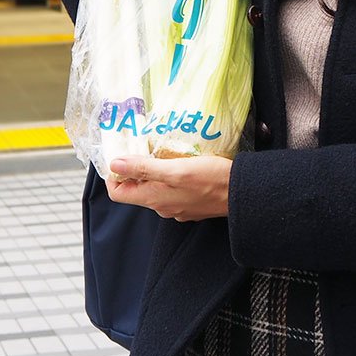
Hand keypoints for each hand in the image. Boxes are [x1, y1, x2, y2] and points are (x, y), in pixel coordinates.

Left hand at [106, 154, 230, 221]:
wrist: (241, 193)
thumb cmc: (210, 179)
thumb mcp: (174, 169)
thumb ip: (144, 168)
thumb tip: (115, 164)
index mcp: (154, 199)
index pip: (118, 193)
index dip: (114, 176)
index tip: (120, 158)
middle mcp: (162, 207)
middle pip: (136, 190)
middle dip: (135, 170)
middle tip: (142, 147)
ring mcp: (177, 207)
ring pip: (155, 189)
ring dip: (154, 172)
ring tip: (163, 152)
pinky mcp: (190, 204)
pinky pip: (172, 191)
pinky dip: (170, 177)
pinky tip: (181, 164)